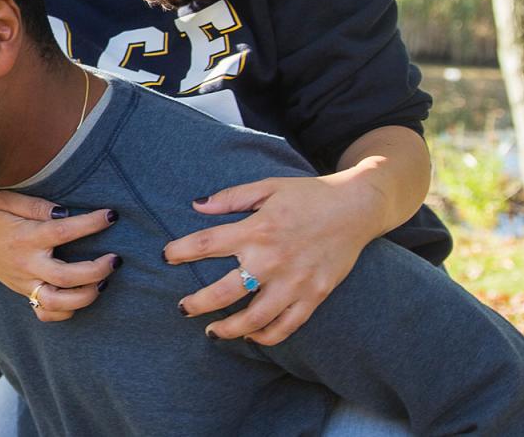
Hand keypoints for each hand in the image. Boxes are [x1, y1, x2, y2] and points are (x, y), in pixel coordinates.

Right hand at [0, 191, 120, 322]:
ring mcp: (24, 282)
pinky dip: (65, 312)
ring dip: (86, 296)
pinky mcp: (23, 292)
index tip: (111, 216)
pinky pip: (45, 313)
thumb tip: (65, 212)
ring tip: (102, 283)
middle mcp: (26, 263)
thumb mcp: (7, 200)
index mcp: (26, 237)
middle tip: (115, 259)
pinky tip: (79, 297)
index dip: (91, 224)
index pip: (64, 232)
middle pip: (67, 277)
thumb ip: (37, 205)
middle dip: (97, 270)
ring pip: (58, 302)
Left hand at [164, 173, 381, 344]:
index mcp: (256, 230)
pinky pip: (287, 325)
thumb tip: (196, 205)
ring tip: (212, 331)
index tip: (166, 257)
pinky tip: (251, 336)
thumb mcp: (267, 187)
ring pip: (254, 318)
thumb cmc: (308, 195)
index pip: (206, 244)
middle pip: (223, 292)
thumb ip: (230, 197)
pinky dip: (266, 336)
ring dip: (228, 329)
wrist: (357, 207)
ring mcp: (295, 282)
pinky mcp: (315, 295)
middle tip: (182, 309)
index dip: (180, 252)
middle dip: (197, 304)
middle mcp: (272, 260)